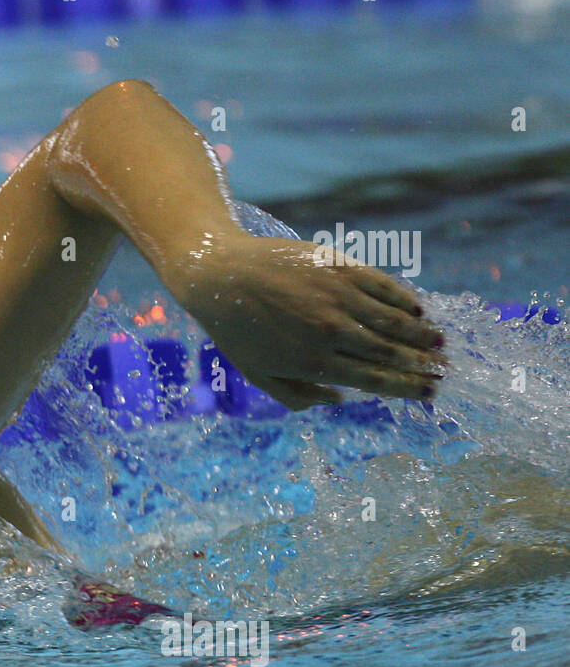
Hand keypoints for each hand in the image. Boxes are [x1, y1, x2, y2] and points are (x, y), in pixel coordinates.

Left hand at [168, 233, 445, 409]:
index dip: (406, 387)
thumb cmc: (238, 330)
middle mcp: (331, 331)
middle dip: (422, 363)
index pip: (374, 379)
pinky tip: (418, 308)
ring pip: (392, 319)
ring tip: (440, 342)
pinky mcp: (338, 267)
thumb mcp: (260, 375)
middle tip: (446, 369)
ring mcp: (337, 297)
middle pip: (390, 351)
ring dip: (421, 332)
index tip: (429, 391)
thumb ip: (300, 395)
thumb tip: (341, 399)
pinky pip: (382, 286)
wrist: (221, 275)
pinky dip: (404, 299)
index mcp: (314, 363)